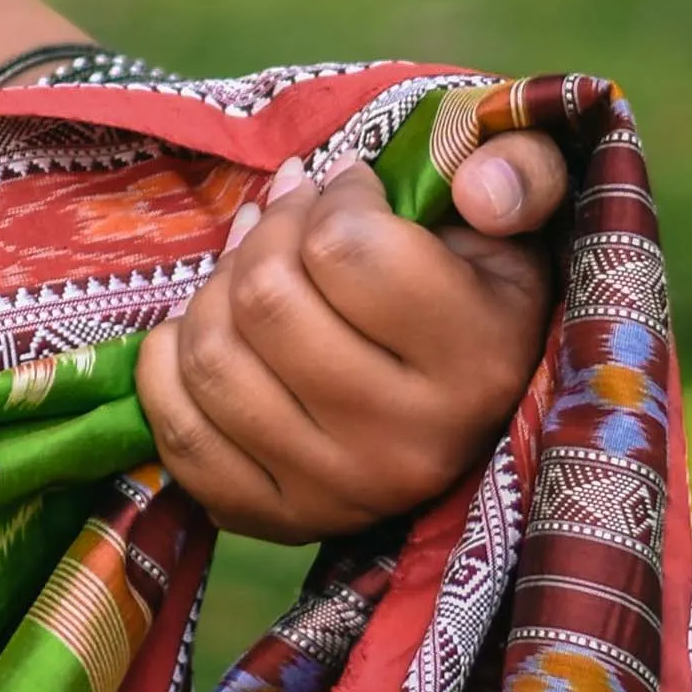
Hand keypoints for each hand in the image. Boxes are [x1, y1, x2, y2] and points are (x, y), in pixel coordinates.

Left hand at [136, 133, 567, 541]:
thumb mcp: (518, 221)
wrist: (466, 413)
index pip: (346, 249)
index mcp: (478, 363)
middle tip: (291, 218)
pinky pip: (177, 430)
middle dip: (266, 234)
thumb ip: (521, 173)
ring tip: (253, 272)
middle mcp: (409, 445)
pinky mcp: (273, 518)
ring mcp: (336, 493)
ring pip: (211, 357)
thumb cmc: (481, 292)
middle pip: (265, 300)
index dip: (333, 198)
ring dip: (213, 292)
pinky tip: (214, 332)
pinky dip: (170, 365)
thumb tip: (478, 187)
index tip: (348, 191)